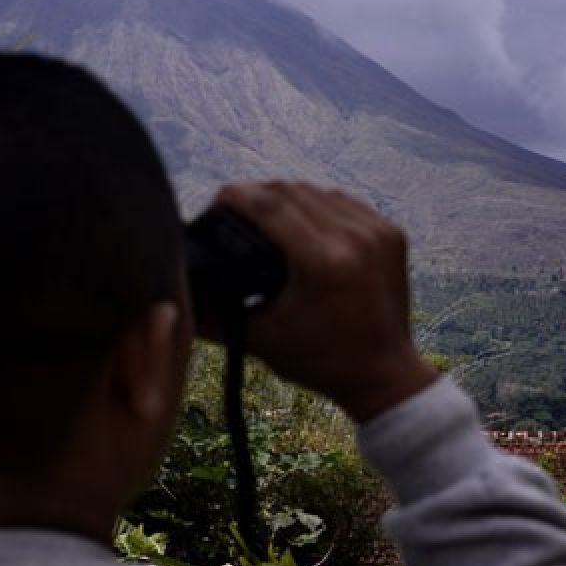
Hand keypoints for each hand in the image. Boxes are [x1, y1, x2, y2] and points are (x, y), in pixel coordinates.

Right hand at [210, 181, 437, 421]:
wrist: (384, 374)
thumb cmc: (321, 362)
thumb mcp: (261, 341)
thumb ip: (215, 315)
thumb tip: (174, 291)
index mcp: (324, 263)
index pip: (270, 206)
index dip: (236, 196)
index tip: (215, 202)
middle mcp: (355, 239)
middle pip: (292, 191)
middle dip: (257, 195)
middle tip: (234, 212)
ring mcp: (378, 232)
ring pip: (318, 191)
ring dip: (288, 198)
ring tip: (265, 216)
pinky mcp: (391, 232)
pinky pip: (344, 202)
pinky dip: (319, 206)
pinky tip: (301, 221)